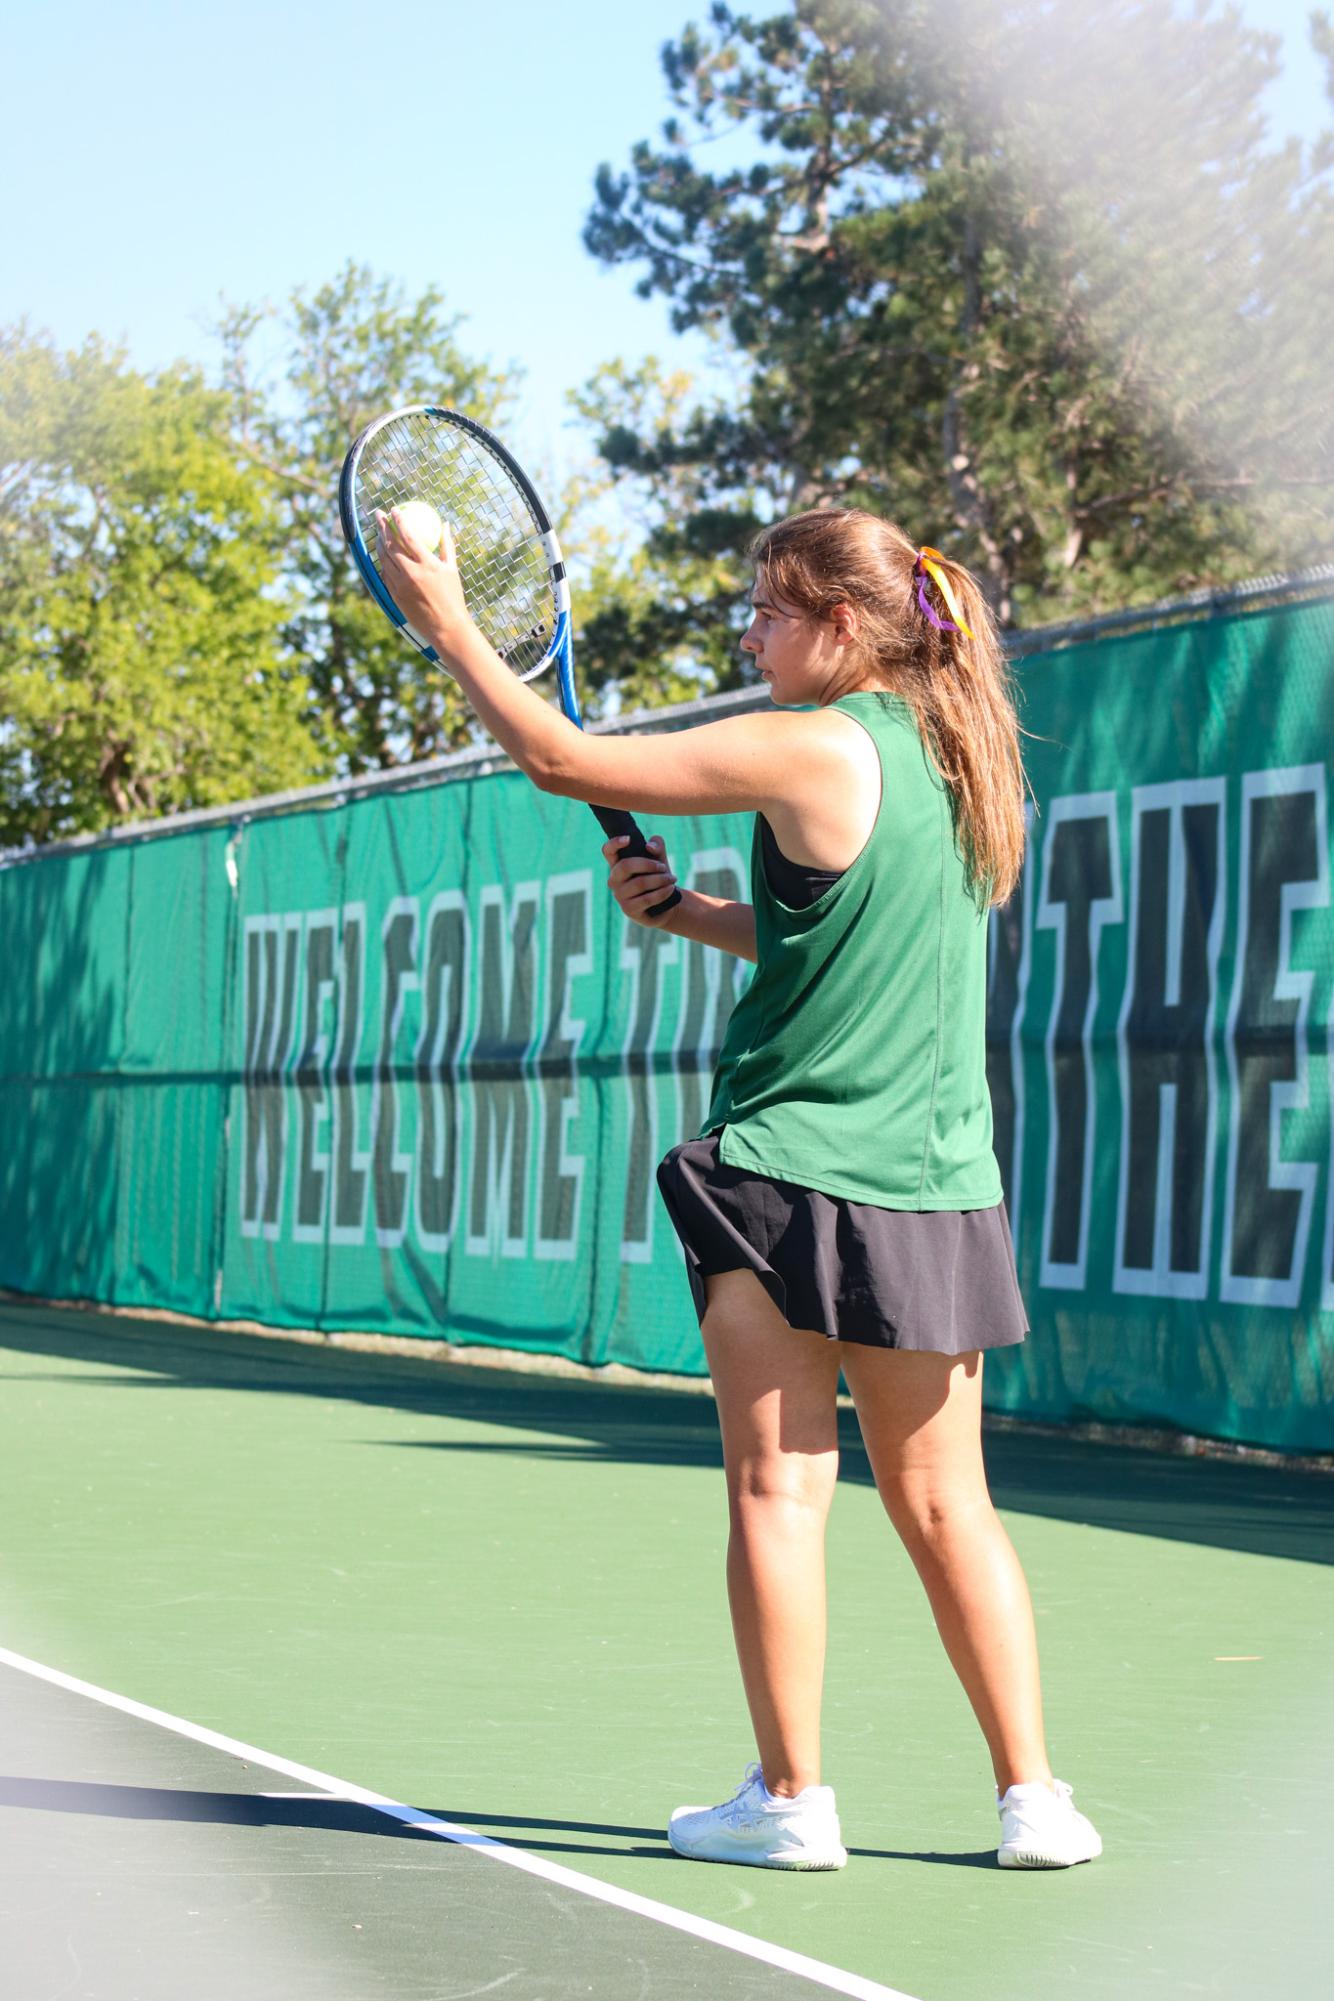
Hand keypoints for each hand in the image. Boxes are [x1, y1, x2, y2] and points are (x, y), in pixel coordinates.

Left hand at [374, 510, 472, 661]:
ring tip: (378, 532)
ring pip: (384, 559)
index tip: (394, 510)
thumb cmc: (452, 597)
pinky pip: (385, 574)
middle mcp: (411, 573)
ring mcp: (400, 585)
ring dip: (379, 543)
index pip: (408, 536)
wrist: (445, 627)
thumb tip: (445, 525)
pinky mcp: (394, 595)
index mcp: (426, 565)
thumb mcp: (452, 569)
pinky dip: (383, 562)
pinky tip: (382, 555)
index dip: (399, 520)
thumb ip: (447, 545)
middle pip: (390, 544)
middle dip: (382, 526)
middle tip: (378, 515)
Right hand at [602, 832, 678, 926]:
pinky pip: (646, 898)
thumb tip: (649, 847)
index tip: (628, 838)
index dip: (614, 843)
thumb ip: (657, 845)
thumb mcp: (659, 858)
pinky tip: (670, 889)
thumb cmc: (658, 877)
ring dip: (660, 879)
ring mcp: (620, 896)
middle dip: (648, 864)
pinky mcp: (629, 909)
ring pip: (640, 882)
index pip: (608, 851)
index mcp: (617, 865)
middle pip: (625, 865)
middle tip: (663, 867)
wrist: (666, 904)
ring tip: (672, 879)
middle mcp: (614, 880)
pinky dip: (662, 892)